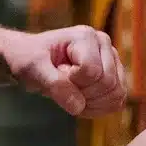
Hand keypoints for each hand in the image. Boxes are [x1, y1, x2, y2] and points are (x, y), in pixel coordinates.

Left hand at [0, 26, 127, 116]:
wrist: (31, 62)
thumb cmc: (28, 59)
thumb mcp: (33, 69)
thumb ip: (54, 84)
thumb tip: (78, 106)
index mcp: (86, 36)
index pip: (91, 72)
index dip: (72, 82)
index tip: (55, 73)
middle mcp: (104, 44)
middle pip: (108, 83)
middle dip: (83, 95)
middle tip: (62, 87)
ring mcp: (112, 60)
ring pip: (117, 94)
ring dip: (92, 104)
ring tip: (71, 95)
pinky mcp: (114, 76)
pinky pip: (117, 102)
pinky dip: (99, 109)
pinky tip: (80, 103)